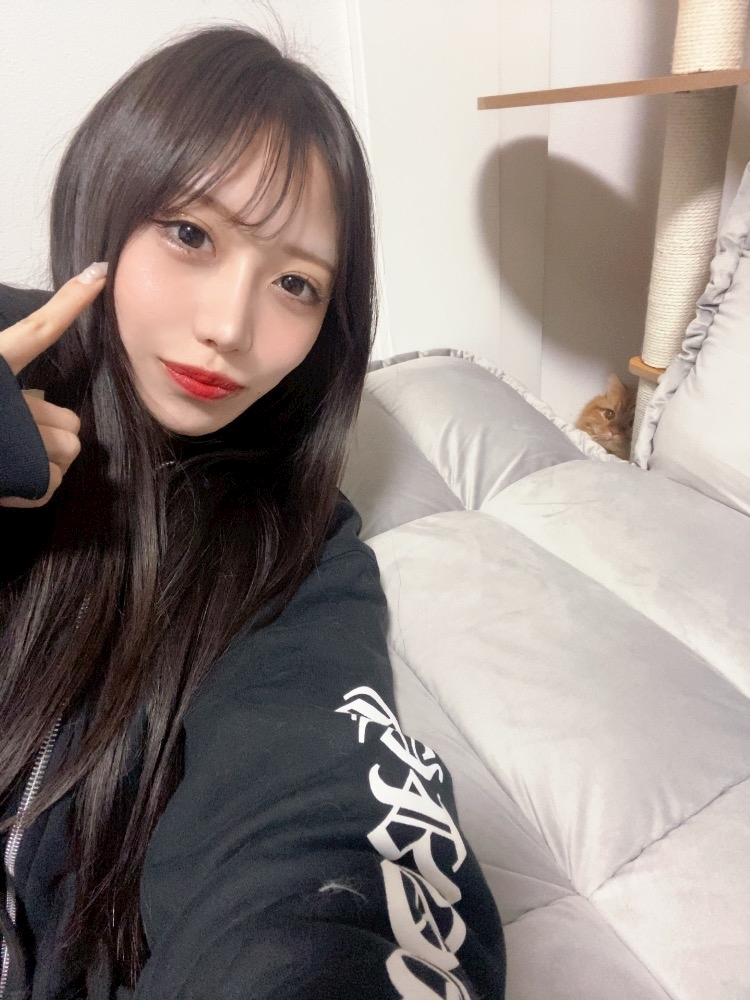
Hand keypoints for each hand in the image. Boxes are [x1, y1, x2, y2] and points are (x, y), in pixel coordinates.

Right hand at [0, 262, 107, 507]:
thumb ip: (6, 392)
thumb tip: (38, 400)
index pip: (36, 329)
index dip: (69, 302)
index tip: (98, 274)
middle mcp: (5, 397)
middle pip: (67, 418)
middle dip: (45, 432)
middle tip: (8, 441)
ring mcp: (19, 436)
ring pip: (66, 448)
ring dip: (42, 460)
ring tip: (7, 462)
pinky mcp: (25, 474)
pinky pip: (54, 480)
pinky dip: (35, 488)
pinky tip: (8, 483)